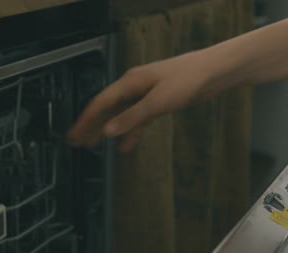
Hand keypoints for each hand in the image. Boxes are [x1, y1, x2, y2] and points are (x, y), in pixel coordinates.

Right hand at [68, 50, 219, 151]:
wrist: (213, 71)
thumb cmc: (187, 80)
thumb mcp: (157, 101)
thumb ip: (132, 118)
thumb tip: (108, 131)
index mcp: (128, 84)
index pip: (100, 104)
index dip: (85, 120)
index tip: (74, 135)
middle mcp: (132, 88)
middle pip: (106, 110)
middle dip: (91, 126)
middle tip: (77, 142)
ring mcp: (144, 95)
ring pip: (119, 116)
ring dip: (107, 130)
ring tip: (93, 145)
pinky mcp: (155, 103)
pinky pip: (136, 120)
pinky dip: (130, 133)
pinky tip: (124, 146)